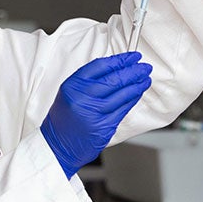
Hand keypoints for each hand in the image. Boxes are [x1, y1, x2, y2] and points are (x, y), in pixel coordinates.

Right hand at [40, 52, 151, 178]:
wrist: (57, 145)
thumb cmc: (64, 119)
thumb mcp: (69, 93)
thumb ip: (88, 81)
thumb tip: (115, 69)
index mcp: (73, 85)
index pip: (100, 66)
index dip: (119, 60)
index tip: (131, 57)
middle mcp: (82, 98)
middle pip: (113, 79)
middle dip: (132, 71)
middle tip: (144, 66)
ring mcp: (94, 113)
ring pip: (121, 95)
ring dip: (137, 85)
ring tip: (145, 78)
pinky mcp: (104, 127)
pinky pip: (122, 109)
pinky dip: (132, 99)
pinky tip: (137, 93)